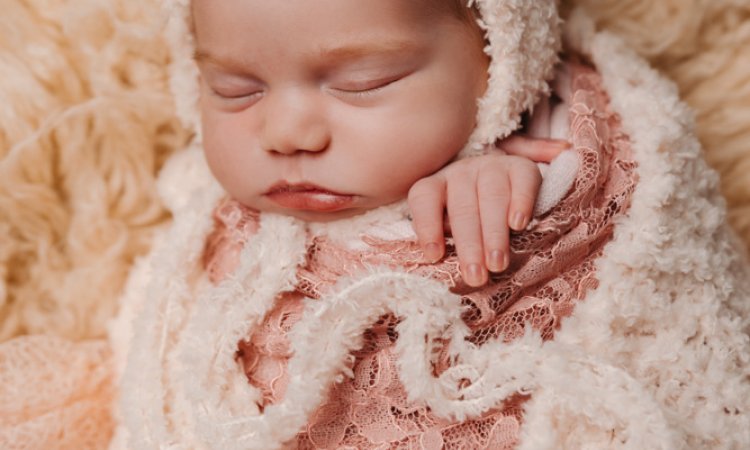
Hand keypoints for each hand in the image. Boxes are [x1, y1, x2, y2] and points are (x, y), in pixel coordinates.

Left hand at [407, 135, 569, 286]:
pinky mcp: (521, 167)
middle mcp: (460, 173)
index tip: (435, 256)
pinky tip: (518, 225)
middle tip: (476, 276)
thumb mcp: (448, 225)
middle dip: (469, 245)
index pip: (424, 199)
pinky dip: (521, 203)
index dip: (428, 227)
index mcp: (436, 185)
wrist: (505, 184)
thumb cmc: (470, 215)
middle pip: (463, 208)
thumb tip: (442, 263)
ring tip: (497, 263)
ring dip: (494, 233)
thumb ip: (443, 239)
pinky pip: (522, 181)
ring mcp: (491, 167)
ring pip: (492, 197)